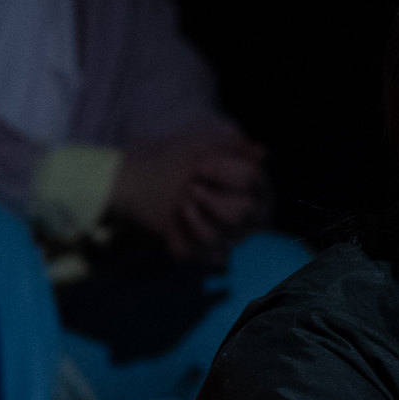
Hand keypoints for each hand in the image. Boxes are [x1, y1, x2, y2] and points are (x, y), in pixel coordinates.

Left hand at [112, 128, 268, 261]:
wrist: (138, 185)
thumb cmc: (173, 160)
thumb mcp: (199, 145)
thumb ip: (231, 144)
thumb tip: (260, 151)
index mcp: (251, 186)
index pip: (253, 180)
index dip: (227, 173)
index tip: (200, 167)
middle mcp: (248, 215)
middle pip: (243, 213)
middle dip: (215, 202)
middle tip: (192, 190)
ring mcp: (229, 237)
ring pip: (222, 238)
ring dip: (198, 222)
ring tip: (181, 207)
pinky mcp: (206, 253)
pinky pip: (202, 255)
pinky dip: (184, 240)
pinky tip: (173, 228)